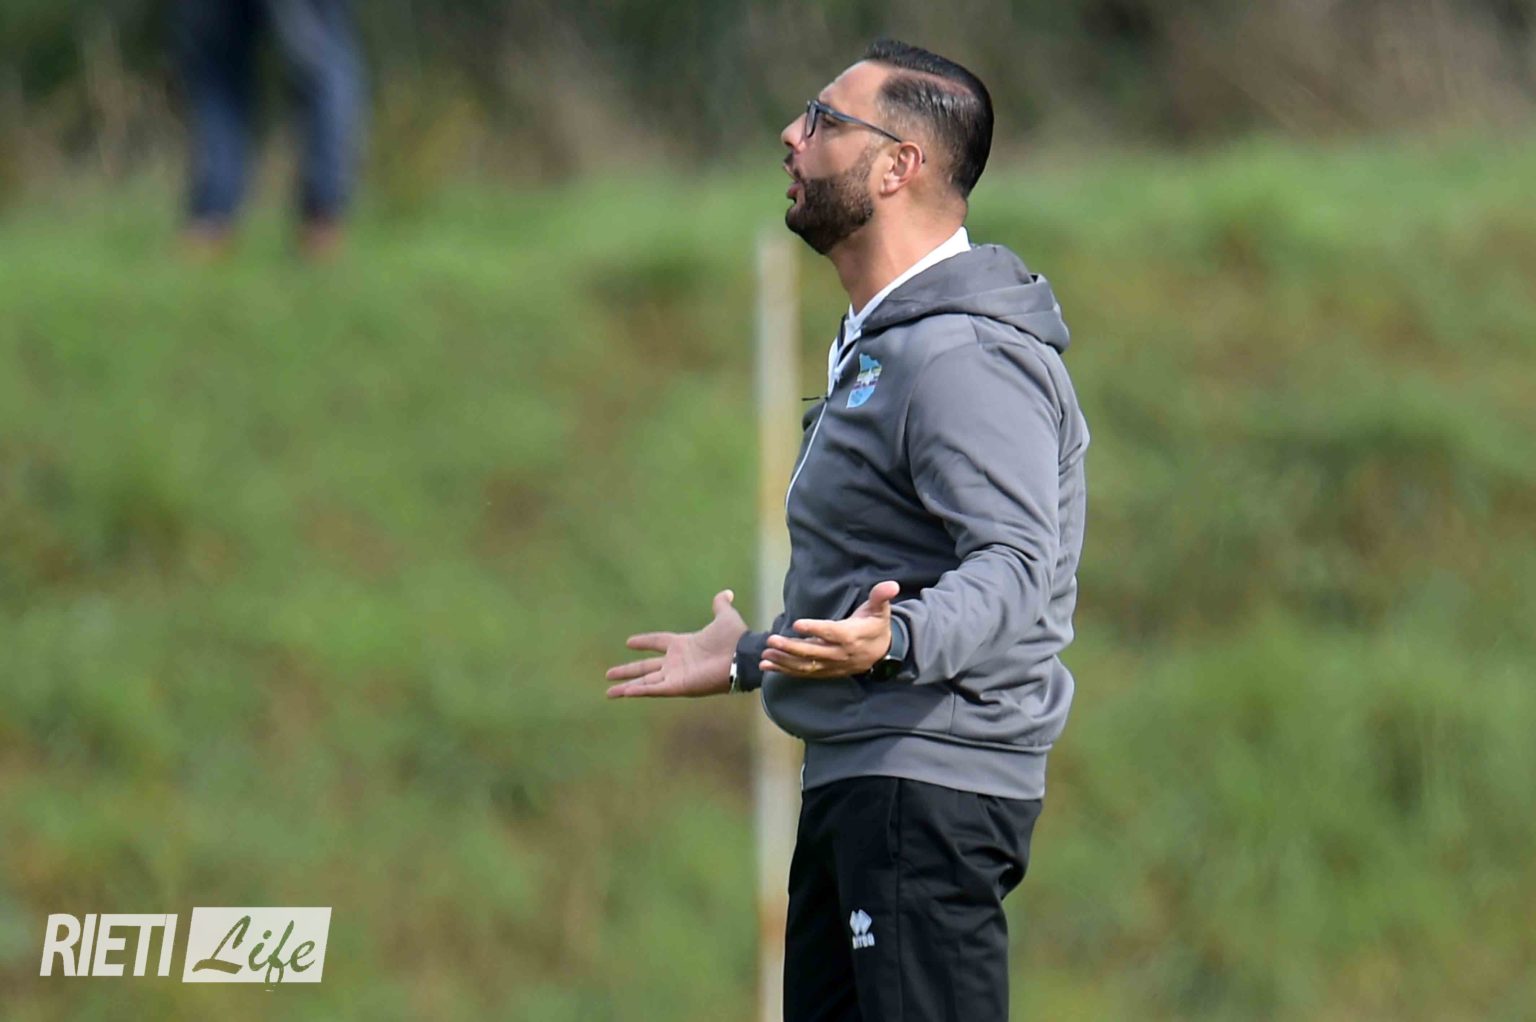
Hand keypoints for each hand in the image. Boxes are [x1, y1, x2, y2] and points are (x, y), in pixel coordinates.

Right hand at [605, 589, 747, 697]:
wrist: (742, 656)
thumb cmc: (734, 639)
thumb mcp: (725, 617)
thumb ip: (721, 606)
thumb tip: (726, 593)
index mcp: (684, 644)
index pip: (658, 642)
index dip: (644, 642)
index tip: (629, 642)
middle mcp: (677, 662)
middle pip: (646, 667)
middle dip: (627, 670)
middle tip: (609, 674)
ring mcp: (676, 675)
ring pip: (646, 682)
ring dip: (627, 686)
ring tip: (609, 691)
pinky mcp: (679, 686)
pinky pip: (654, 689)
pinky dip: (640, 691)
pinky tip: (624, 693)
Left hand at [761, 580, 898, 678]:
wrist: (883, 653)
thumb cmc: (876, 625)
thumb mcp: (881, 609)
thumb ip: (881, 596)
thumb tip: (891, 584)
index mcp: (852, 635)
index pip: (831, 633)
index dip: (815, 629)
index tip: (796, 624)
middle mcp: (840, 653)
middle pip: (813, 652)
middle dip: (791, 648)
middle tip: (771, 640)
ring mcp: (832, 665)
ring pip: (805, 666)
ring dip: (784, 661)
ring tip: (765, 655)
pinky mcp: (826, 672)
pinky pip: (804, 674)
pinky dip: (784, 671)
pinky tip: (767, 666)